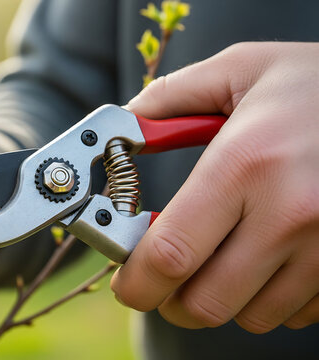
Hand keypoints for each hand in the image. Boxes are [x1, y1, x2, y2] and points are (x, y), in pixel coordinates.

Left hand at [112, 42, 318, 332]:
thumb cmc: (316, 84)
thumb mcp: (239, 69)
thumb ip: (167, 98)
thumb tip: (121, 128)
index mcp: (246, 163)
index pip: (171, 254)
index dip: (135, 282)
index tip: (125, 280)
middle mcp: (289, 214)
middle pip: (204, 303)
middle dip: (169, 299)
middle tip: (162, 275)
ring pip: (249, 316)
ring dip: (219, 297)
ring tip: (217, 257)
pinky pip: (295, 314)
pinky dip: (267, 298)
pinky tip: (264, 259)